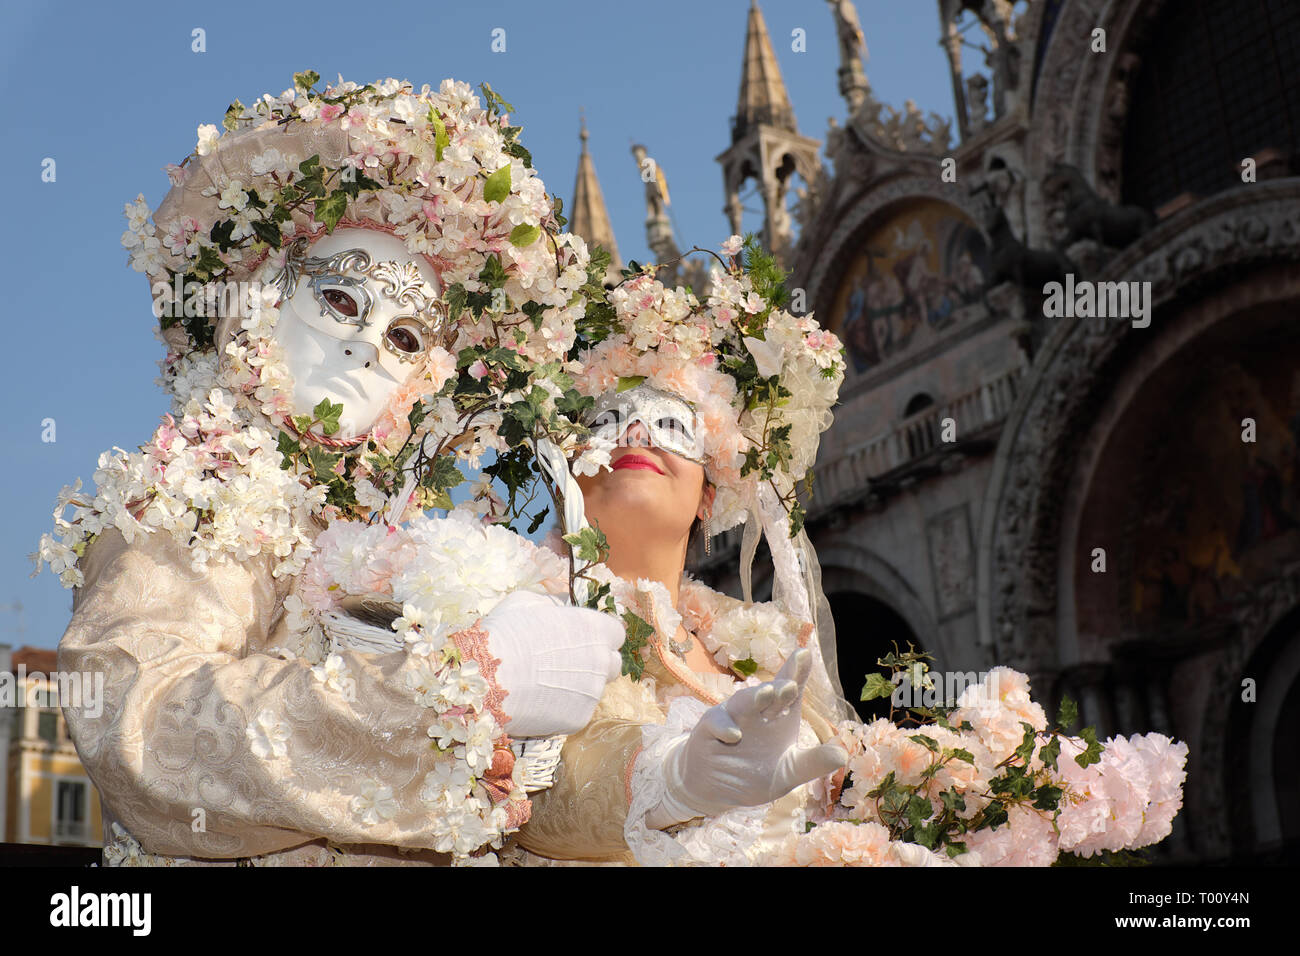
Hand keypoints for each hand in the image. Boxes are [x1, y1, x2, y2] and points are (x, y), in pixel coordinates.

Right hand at [482, 590, 622, 737]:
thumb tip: (561, 601)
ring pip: (593, 689)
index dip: (599, 635)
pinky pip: (576, 710)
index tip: (582, 639)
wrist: (488, 680)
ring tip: (543, 683)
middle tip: (567, 663)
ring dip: (578, 685)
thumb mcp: (526, 603)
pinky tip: (538, 700)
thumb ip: (553, 602)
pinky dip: (563, 706)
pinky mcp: (579, 718)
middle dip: (597, 663)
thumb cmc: (506, 634)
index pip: (616, 633)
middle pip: (612, 664)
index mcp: (594, 628)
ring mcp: (592, 692)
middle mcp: (601, 661)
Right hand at [648, 649, 847, 824]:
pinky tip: (735, 735)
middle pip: (769, 693)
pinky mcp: (709, 731)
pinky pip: (716, 723)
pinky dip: (724, 726)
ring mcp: (732, 718)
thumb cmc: (754, 773)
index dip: (796, 672)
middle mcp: (756, 711)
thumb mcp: (789, 772)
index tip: (804, 655)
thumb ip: (814, 763)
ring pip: (742, 702)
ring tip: (767, 693)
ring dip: (754, 697)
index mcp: (778, 716)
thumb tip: (843, 754)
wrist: (718, 790)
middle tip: (791, 684)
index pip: (789, 691)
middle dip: (780, 686)